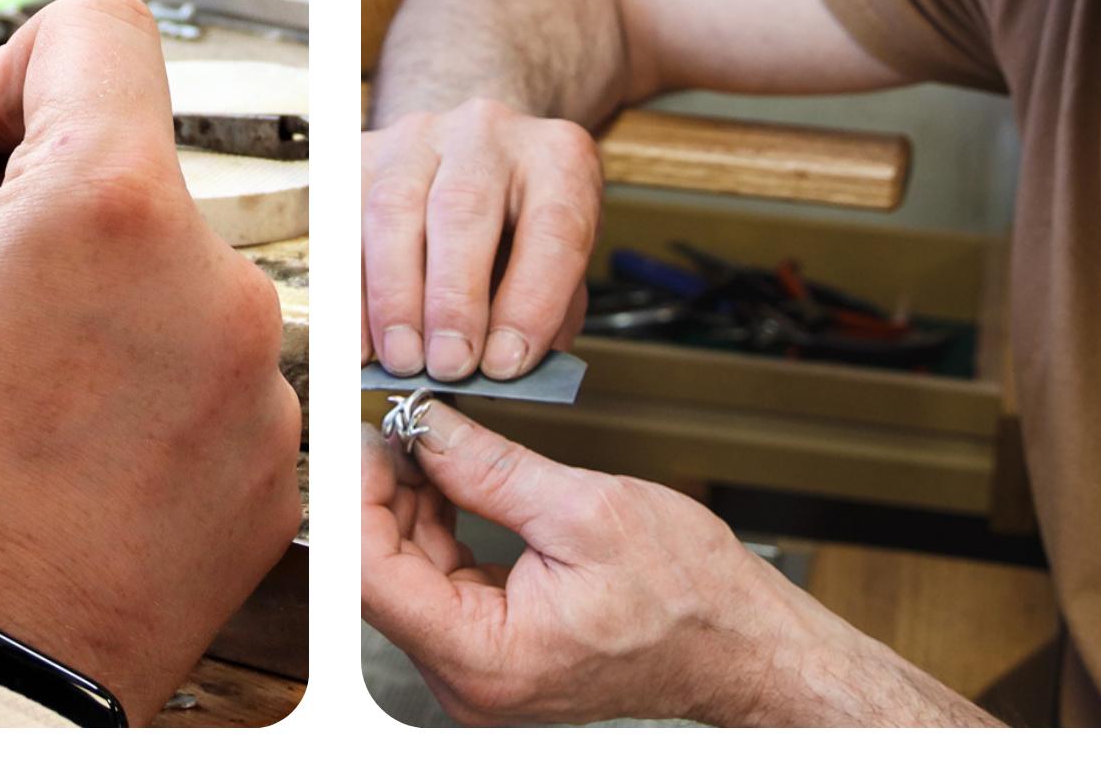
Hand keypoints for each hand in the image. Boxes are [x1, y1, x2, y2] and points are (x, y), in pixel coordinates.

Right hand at [0, 0, 303, 721]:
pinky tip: (51, 454)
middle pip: (130, 168)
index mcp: (110, 213)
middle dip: (32, 204)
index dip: (6, 69)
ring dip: (85, 304)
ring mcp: (255, 391)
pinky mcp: (270, 477)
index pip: (98, 37)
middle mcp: (216, 286)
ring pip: (168, 280)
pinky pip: (204, 379)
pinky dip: (135, 391)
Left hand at [361, 401, 989, 725]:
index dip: (359, 500)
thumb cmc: (688, 599)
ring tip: (432, 441)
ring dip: (411, 504)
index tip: (366, 439)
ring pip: (408, 575)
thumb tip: (427, 427)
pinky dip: (440, 527)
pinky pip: (442, 582)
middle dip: (386, 493)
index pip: (373, 579)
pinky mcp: (495, 648)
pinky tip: (452, 478)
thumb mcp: (584, 508)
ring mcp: (480, 666)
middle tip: (401, 425)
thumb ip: (489, 467)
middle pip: (383, 577)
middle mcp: (471, 676)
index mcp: (485, 656)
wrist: (740, 643)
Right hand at [364, 99, 599, 381]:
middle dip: (452, 299)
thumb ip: (543, 316)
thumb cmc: (523, 224)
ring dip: (394, 298)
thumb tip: (500, 372)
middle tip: (447, 365)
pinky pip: (344, 223)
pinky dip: (348, 291)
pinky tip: (358, 340)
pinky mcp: (364, 155)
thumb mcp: (559, 266)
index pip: (554, 226)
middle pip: (464, 208)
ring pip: (394, 210)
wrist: (479, 155)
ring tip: (402, 360)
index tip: (506, 364)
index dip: (530, 300)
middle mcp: (488, 134)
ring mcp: (419, 138)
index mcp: (558, 158)